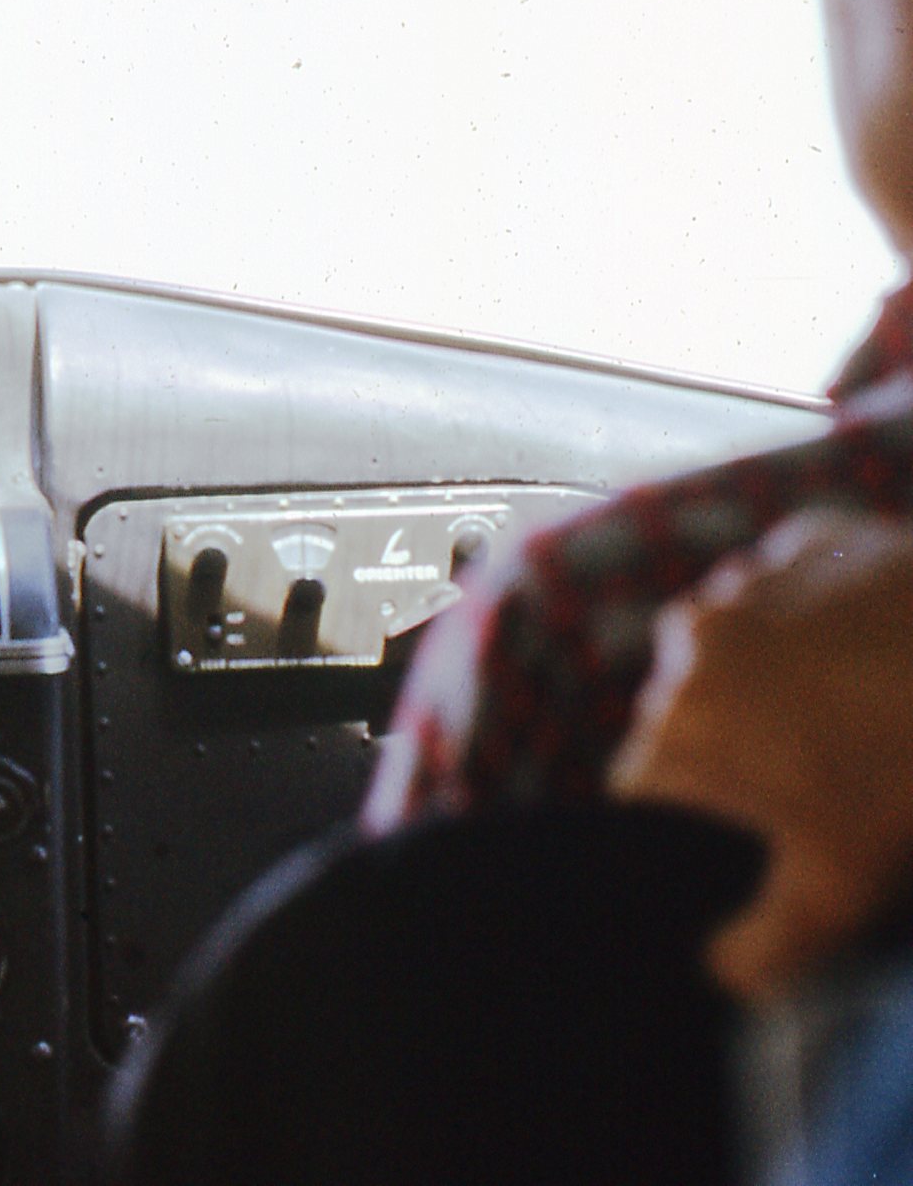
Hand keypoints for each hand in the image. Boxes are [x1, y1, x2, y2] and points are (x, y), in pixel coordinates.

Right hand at [610, 509, 912, 997]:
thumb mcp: (842, 889)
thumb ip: (762, 949)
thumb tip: (715, 977)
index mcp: (680, 730)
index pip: (643, 792)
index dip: (692, 819)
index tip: (751, 831)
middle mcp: (690, 645)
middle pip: (687, 712)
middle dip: (736, 742)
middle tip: (822, 770)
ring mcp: (749, 580)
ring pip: (737, 641)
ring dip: (771, 672)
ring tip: (852, 708)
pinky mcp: (812, 538)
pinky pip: (791, 580)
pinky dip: (816, 611)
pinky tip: (871, 648)